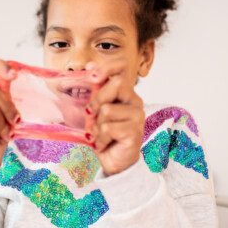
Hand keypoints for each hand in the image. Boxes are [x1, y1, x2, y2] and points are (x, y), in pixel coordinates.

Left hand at [85, 61, 144, 175]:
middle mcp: (134, 101)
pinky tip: (104, 144)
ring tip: (99, 135)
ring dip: (96, 126)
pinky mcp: (135, 132)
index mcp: (125, 93)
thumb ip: (94, 90)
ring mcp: (137, 116)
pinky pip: (108, 128)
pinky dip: (100, 139)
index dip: (107, 67)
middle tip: (91, 115)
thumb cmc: (104, 135)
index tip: (92, 74)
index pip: (121, 69)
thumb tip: (90, 65)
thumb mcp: (94, 111)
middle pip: (116, 84)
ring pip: (107, 110)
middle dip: (96, 100)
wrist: (114, 162)